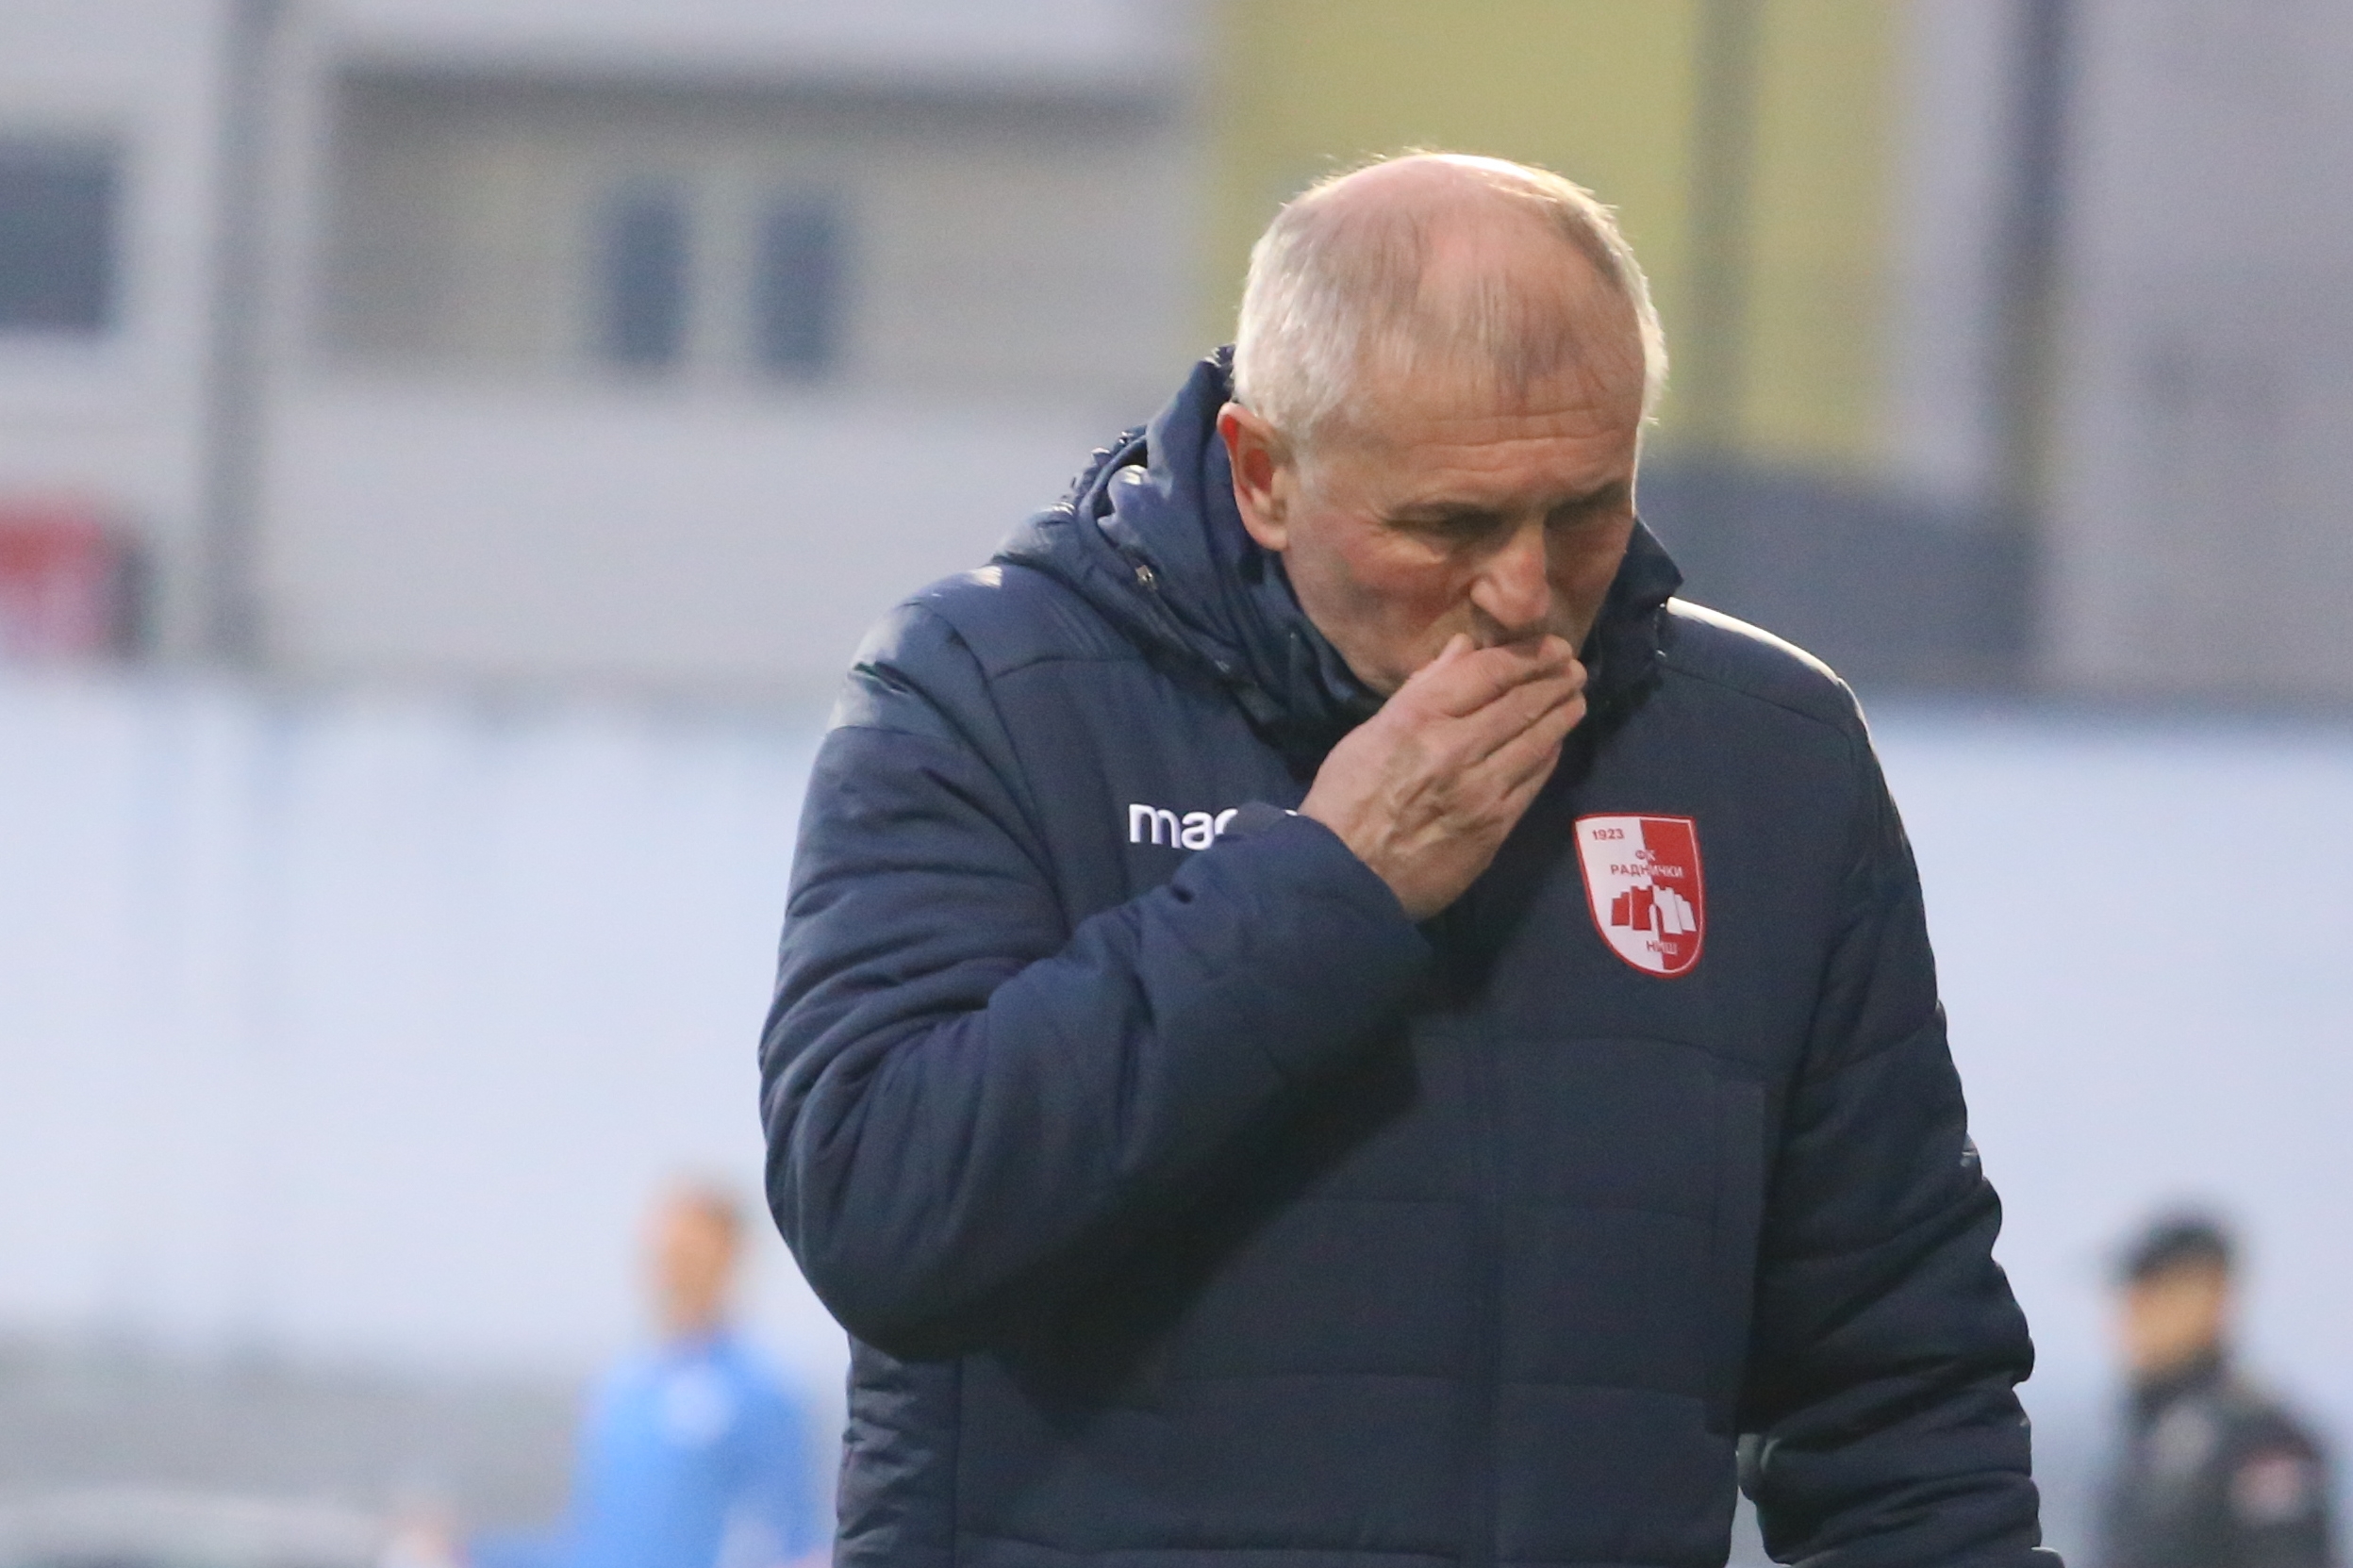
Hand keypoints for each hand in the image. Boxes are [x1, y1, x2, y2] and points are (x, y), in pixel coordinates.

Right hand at [1301, 634, 1586, 919]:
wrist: (1346, 875)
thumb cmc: (1346, 798)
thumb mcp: (1371, 732)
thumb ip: (1422, 689)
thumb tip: (1464, 648)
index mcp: (1419, 717)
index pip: (1489, 672)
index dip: (1529, 655)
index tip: (1554, 646)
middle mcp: (1456, 748)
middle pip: (1522, 702)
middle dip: (1555, 680)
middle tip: (1574, 669)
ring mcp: (1481, 790)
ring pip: (1536, 741)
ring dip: (1561, 714)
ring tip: (1575, 699)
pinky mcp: (1495, 826)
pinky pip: (1532, 781)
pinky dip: (1548, 756)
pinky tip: (1554, 743)